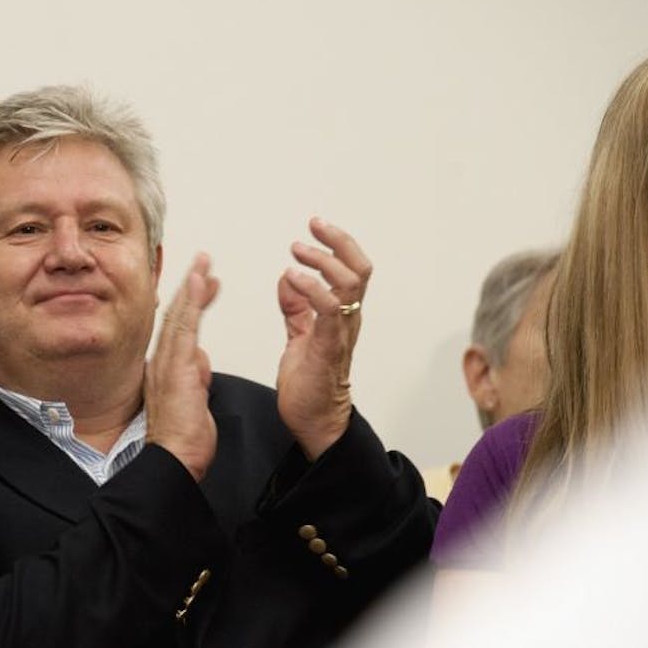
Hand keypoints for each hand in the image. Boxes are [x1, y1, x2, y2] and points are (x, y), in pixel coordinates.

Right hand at [146, 254, 220, 481]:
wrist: (174, 460)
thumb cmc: (184, 442)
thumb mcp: (196, 405)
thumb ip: (197, 381)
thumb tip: (201, 364)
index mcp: (167, 371)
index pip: (180, 330)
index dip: (190, 305)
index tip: (204, 286)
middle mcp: (162, 362)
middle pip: (176, 316)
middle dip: (190, 287)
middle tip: (204, 261)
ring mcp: (167, 363)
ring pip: (179, 316)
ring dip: (192, 286)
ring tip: (203, 262)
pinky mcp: (176, 367)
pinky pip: (185, 327)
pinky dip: (192, 302)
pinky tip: (200, 282)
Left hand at [276, 217, 372, 459]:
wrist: (313, 420)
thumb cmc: (309, 382)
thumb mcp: (299, 335)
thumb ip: (296, 307)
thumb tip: (287, 278)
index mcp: (342, 314)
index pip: (352, 269)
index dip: (338, 243)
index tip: (315, 226)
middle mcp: (348, 319)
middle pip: (359, 268)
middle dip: (338, 241)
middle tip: (313, 227)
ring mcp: (341, 332)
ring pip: (350, 283)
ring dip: (323, 261)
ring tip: (297, 252)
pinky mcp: (328, 347)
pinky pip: (330, 310)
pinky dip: (312, 288)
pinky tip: (291, 278)